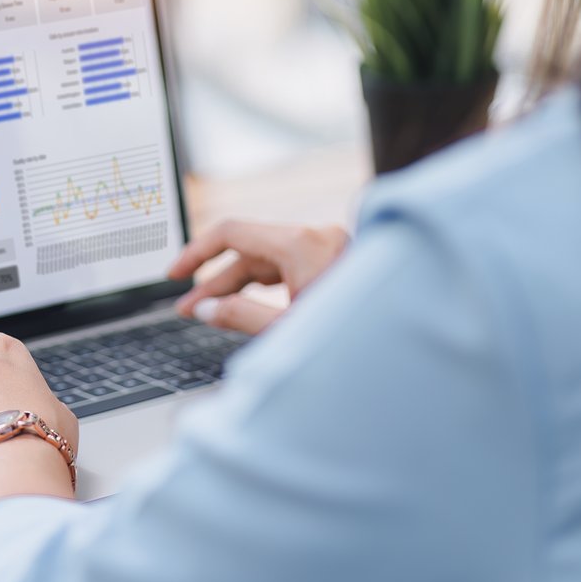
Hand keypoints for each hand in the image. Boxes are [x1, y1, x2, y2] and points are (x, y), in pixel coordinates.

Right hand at [169, 220, 349, 334]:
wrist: (407, 349)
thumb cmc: (358, 342)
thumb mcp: (287, 331)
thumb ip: (240, 316)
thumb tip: (207, 309)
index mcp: (304, 244)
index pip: (233, 232)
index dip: (196, 252)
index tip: (174, 274)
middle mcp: (319, 237)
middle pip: (251, 249)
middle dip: (216, 280)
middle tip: (190, 309)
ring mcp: (331, 247)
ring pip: (270, 259)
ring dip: (239, 284)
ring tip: (211, 311)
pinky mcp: (338, 261)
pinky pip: (291, 266)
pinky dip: (266, 285)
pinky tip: (248, 306)